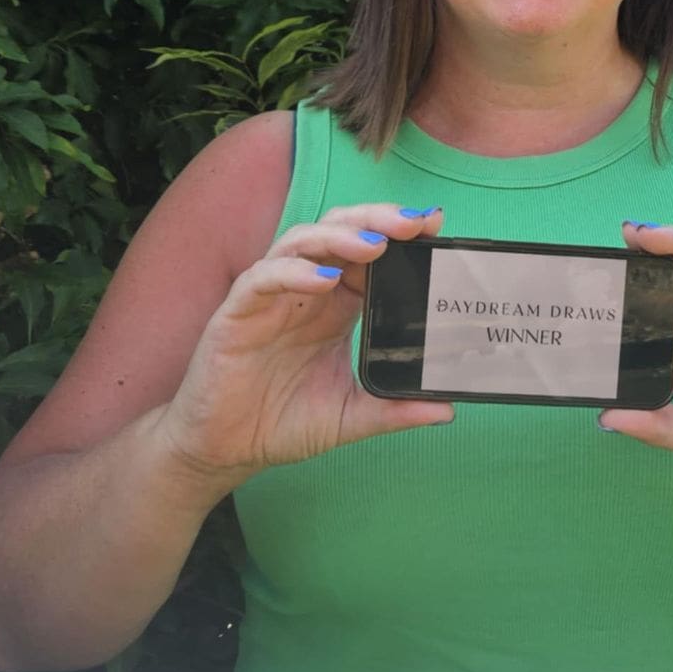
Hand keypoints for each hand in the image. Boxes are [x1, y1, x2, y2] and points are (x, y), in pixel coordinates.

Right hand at [155, 205, 453, 490]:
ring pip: (302, 241)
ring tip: (374, 244)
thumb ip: (394, 409)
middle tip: (413, 223)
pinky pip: (263, 278)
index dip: (400, 235)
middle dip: (377, 220)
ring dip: (339, 238)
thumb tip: (447, 410)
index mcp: (337, 305)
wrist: (225, 451)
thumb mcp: (350, 416)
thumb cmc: (283, 422)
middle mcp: (307, 291)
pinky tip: (321, 279)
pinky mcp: (238, 313)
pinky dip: (293, 271)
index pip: (371, 254)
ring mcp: (272, 297)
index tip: (434, 225)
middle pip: (340, 232)